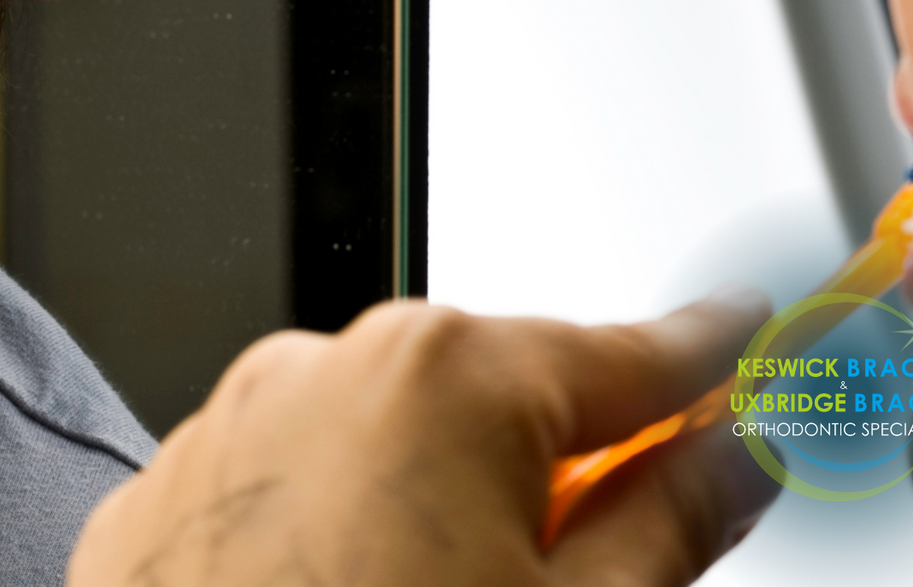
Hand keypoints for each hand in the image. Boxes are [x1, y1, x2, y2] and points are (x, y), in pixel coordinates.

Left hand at [69, 290, 777, 586]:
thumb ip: (671, 522)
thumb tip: (733, 460)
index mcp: (447, 378)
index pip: (633, 355)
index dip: (712, 363)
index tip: (750, 349)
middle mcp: (322, 372)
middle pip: (496, 402)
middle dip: (550, 471)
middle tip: (570, 574)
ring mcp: (226, 433)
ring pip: (382, 448)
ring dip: (431, 508)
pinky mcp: (161, 506)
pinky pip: (282, 494)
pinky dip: (331, 541)